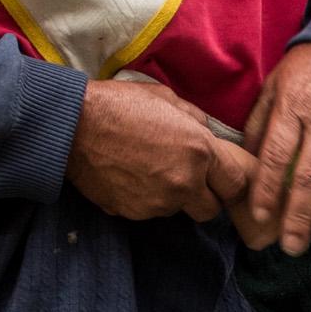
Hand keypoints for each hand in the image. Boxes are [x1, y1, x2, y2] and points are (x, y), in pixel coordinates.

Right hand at [68, 74, 253, 223]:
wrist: (73, 125)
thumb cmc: (120, 105)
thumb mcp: (166, 98)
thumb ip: (195, 120)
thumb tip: (207, 132)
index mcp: (200, 151)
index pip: (237, 184)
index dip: (230, 181)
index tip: (221, 177)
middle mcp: (184, 183)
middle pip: (211, 210)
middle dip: (204, 197)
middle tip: (187, 178)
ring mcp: (157, 202)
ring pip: (177, 210)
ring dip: (171, 197)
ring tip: (148, 169)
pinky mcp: (133, 213)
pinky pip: (149, 211)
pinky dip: (144, 199)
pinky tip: (129, 176)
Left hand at [232, 43, 310, 253]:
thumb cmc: (309, 68)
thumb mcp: (276, 84)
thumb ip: (261, 122)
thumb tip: (245, 161)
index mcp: (292, 107)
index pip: (276, 154)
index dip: (266, 187)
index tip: (259, 217)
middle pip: (310, 175)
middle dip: (300, 215)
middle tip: (291, 248)